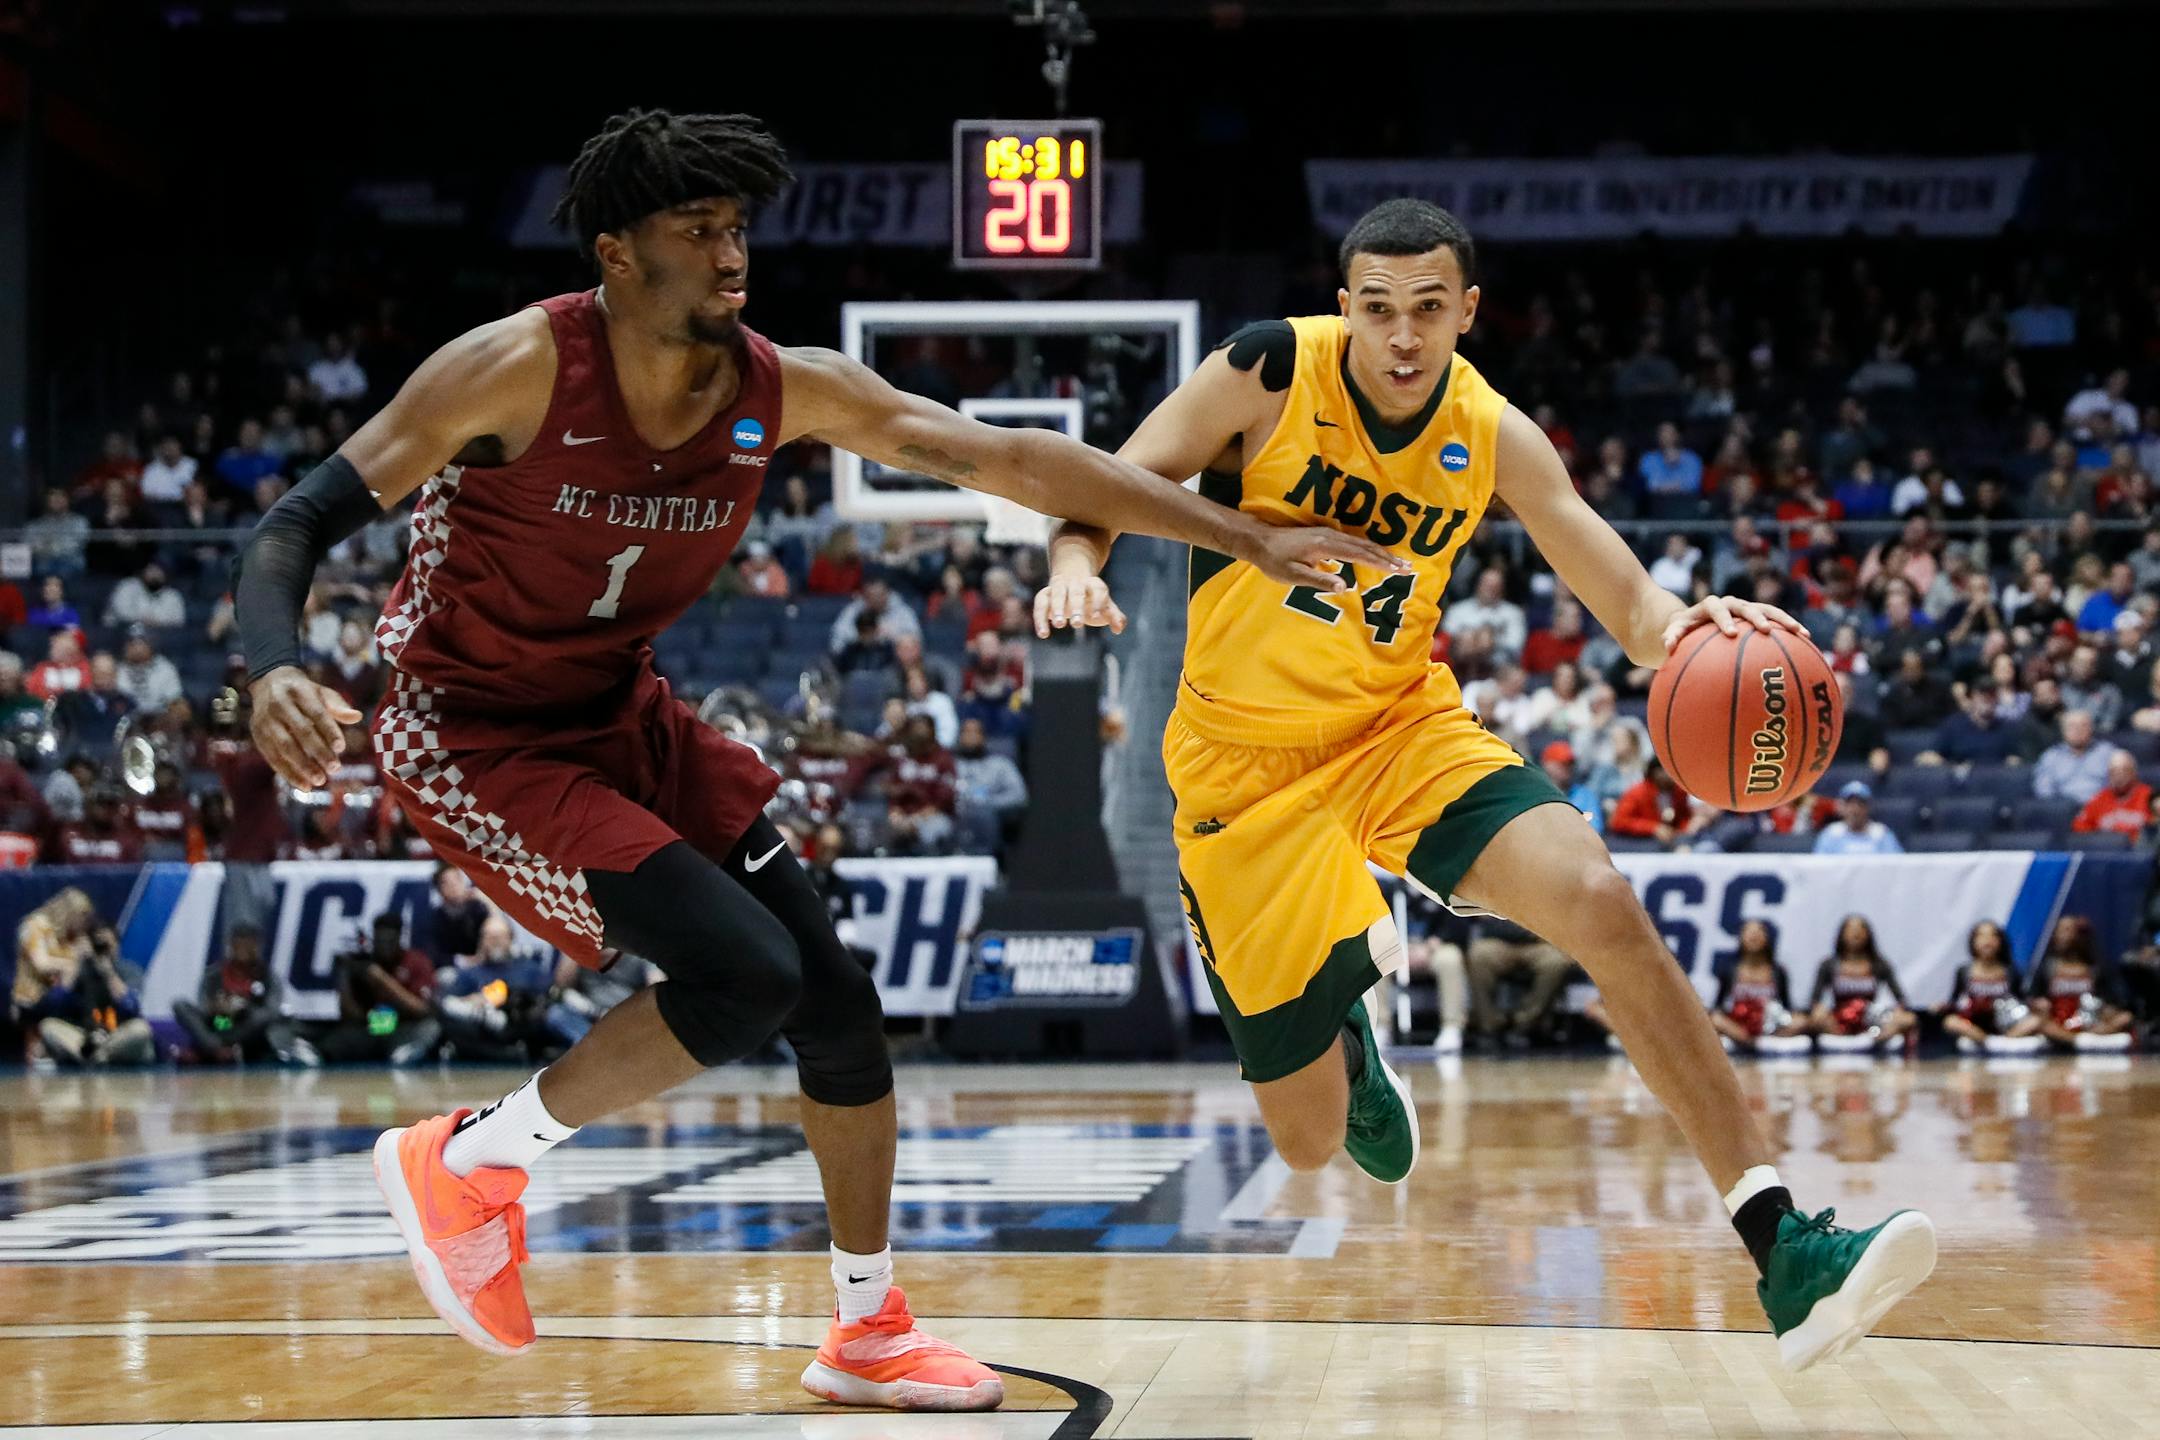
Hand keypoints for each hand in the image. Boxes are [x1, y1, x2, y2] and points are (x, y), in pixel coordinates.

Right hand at [248, 667, 362, 787]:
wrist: (269, 683)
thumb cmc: (304, 693)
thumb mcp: (321, 693)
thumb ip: (338, 706)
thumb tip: (357, 717)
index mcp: (298, 691)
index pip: (316, 712)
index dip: (329, 730)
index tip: (341, 748)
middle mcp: (279, 705)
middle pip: (300, 731)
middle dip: (318, 751)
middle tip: (335, 768)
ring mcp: (265, 721)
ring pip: (284, 746)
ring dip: (302, 766)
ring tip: (320, 780)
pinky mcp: (257, 735)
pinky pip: (272, 757)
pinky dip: (288, 773)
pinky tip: (304, 785)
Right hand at [1033, 573, 1127, 637]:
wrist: (1072, 579)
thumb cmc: (1092, 599)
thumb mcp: (1105, 606)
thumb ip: (1114, 616)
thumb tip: (1118, 629)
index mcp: (1093, 584)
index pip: (1098, 590)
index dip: (1098, 602)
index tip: (1096, 617)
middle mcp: (1076, 583)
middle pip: (1076, 592)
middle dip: (1077, 606)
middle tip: (1077, 624)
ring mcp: (1059, 587)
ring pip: (1057, 594)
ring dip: (1057, 609)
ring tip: (1059, 625)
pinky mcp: (1045, 594)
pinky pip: (1040, 603)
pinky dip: (1040, 617)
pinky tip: (1043, 634)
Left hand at [1237, 520, 1412, 591]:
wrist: (1259, 540)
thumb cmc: (1274, 561)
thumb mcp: (1293, 575)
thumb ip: (1318, 580)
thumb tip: (1344, 586)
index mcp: (1326, 545)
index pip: (1360, 554)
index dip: (1381, 563)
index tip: (1399, 570)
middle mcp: (1331, 536)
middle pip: (1366, 546)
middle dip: (1388, 557)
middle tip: (1408, 567)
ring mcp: (1328, 533)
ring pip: (1361, 542)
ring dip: (1381, 552)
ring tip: (1398, 561)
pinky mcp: (1325, 534)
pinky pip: (1353, 541)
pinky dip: (1368, 548)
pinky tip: (1375, 554)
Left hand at [1660, 594, 1808, 653]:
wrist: (1695, 622)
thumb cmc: (1683, 631)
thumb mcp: (1674, 633)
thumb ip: (1671, 637)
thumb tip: (1667, 647)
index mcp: (1709, 606)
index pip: (1716, 607)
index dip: (1723, 618)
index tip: (1729, 633)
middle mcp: (1730, 604)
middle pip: (1746, 606)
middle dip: (1756, 617)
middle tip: (1766, 630)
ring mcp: (1746, 609)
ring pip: (1768, 610)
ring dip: (1784, 620)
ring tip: (1801, 633)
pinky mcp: (1759, 617)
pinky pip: (1777, 621)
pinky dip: (1790, 629)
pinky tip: (1807, 641)